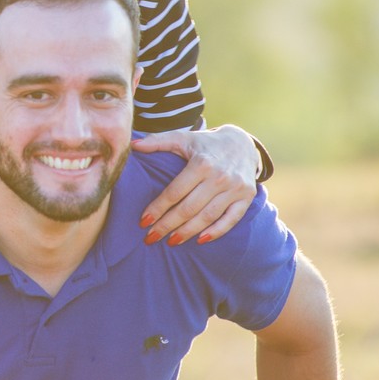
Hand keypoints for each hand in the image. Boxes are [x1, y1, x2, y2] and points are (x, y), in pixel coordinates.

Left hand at [133, 125, 259, 245]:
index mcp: (202, 163)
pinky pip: (231, 220)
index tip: (143, 221)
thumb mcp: (182, 138)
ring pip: (208, 216)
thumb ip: (157, 141)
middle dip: (167, 225)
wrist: (242, 143)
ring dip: (188, 232)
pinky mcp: (246, 198)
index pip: (175, 192)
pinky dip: (216, 232)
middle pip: (189, 207)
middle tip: (151, 237)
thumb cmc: (205, 144)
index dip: (158, 208)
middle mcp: (220, 176)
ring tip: (171, 241)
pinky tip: (199, 240)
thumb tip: (132, 146)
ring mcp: (235, 188)